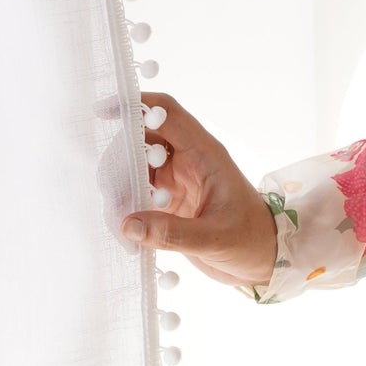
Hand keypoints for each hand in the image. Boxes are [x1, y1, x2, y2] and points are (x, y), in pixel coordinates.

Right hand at [121, 92, 278, 288]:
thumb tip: (128, 226)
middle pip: (142, 139)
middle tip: (111, 189)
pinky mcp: (168, 199)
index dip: (136, 106)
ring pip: (135, 166)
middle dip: (120, 158)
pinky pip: (137, 191)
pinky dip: (126, 205)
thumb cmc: (250, 240)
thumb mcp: (214, 239)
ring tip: (118, 216)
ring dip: (121, 186)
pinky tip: (126, 228)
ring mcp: (176, 178)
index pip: (167, 114)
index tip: (103, 112)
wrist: (262, 259)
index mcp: (205, 153)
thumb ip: (172, 233)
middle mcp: (188, 159)